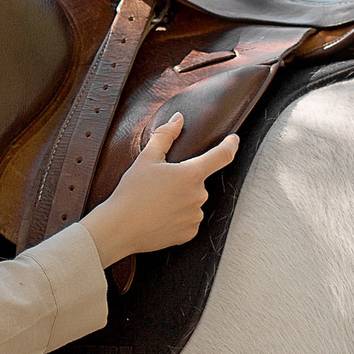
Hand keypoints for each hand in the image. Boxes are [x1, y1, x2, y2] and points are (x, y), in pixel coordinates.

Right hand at [79, 112, 239, 268]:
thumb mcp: (146, 158)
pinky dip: (177, 217)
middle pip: (198, 181)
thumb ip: (165, 135)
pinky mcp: (188, 233)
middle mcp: (198, 196)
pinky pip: (188, 220)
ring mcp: (195, 216)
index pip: (221, 156)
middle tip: (159, 184)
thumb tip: (178, 119)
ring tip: (155, 202)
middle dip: (183, 180)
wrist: (119, 228)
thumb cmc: (131, 192)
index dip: (230, 145)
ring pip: (192, 201)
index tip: (233, 140)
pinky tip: (159, 216)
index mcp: (191, 174)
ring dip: (180, 199)